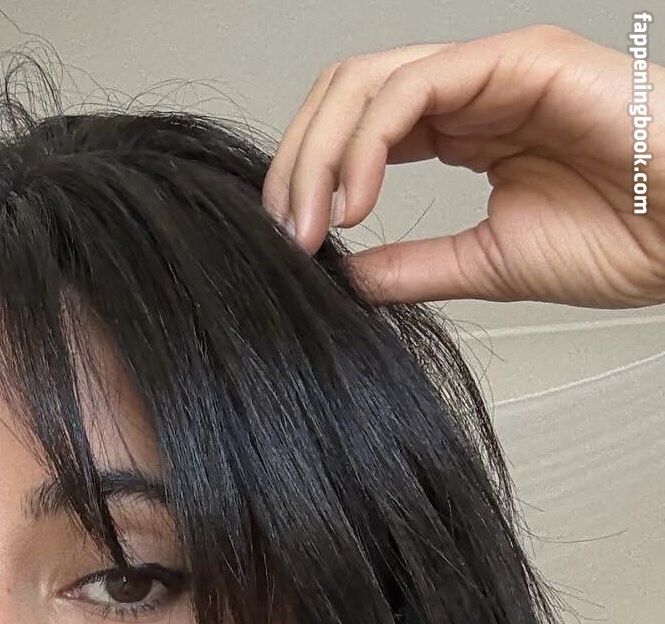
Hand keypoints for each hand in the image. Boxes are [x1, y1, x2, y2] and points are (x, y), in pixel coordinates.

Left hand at [261, 23, 664, 308]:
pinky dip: (370, 142)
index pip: (355, 132)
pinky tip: (356, 199)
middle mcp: (468, 91)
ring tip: (311, 223)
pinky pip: (416, 86)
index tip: (289, 247)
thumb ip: (412, 266)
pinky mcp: (517, 61)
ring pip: (368, 82)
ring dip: (321, 155)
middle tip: (285, 233)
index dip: (307, 181)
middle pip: (345, 96)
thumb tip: (344, 279)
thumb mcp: (485, 264)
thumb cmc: (621, 239)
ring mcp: (491, 70)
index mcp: (460, 130)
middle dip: (297, 164)